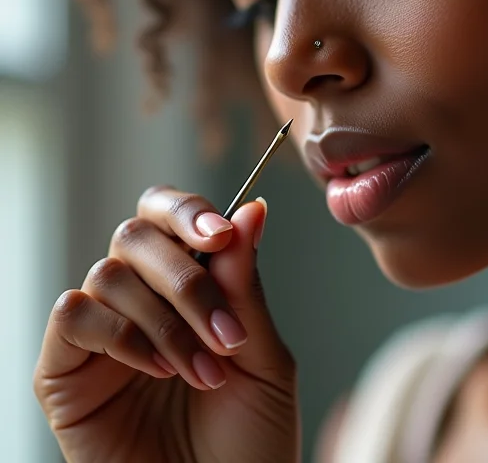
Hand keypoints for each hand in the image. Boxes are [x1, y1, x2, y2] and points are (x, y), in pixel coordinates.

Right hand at [33, 187, 298, 462]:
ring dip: (167, 321)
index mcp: (187, 284)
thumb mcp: (263, 357)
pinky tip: (158, 373)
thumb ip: (246, 285)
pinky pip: (74, 315)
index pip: (169, 214)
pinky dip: (121, 335)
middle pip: (137, 234)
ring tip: (205, 374)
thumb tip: (252, 208)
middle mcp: (140, 298)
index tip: (222, 234)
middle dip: (187, 279)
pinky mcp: (64, 371)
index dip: (189, 211)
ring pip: (111, 273)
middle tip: (226, 332)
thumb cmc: (249, 439)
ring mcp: (101, 333)